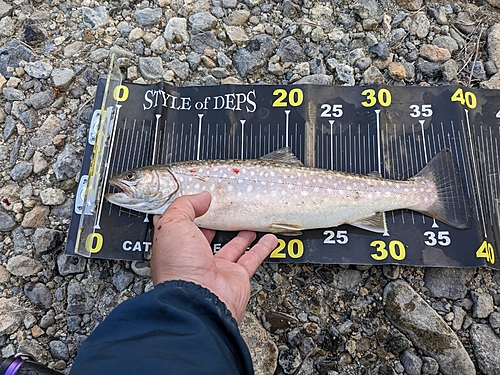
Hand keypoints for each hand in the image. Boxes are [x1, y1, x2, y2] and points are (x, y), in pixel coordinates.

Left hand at [151, 191, 277, 323]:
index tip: (197, 200)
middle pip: (207, 239)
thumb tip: (202, 198)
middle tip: (223, 213)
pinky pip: (252, 259)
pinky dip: (263, 248)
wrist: (198, 302)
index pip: (179, 227)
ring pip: (231, 248)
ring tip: (247, 225)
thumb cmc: (179, 269)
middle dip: (214, 227)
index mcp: (174, 248)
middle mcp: (194, 261)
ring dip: (241, 237)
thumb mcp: (172, 225)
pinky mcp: (236, 277)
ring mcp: (216, 270)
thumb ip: (185, 207)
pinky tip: (268, 239)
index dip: (187, 213)